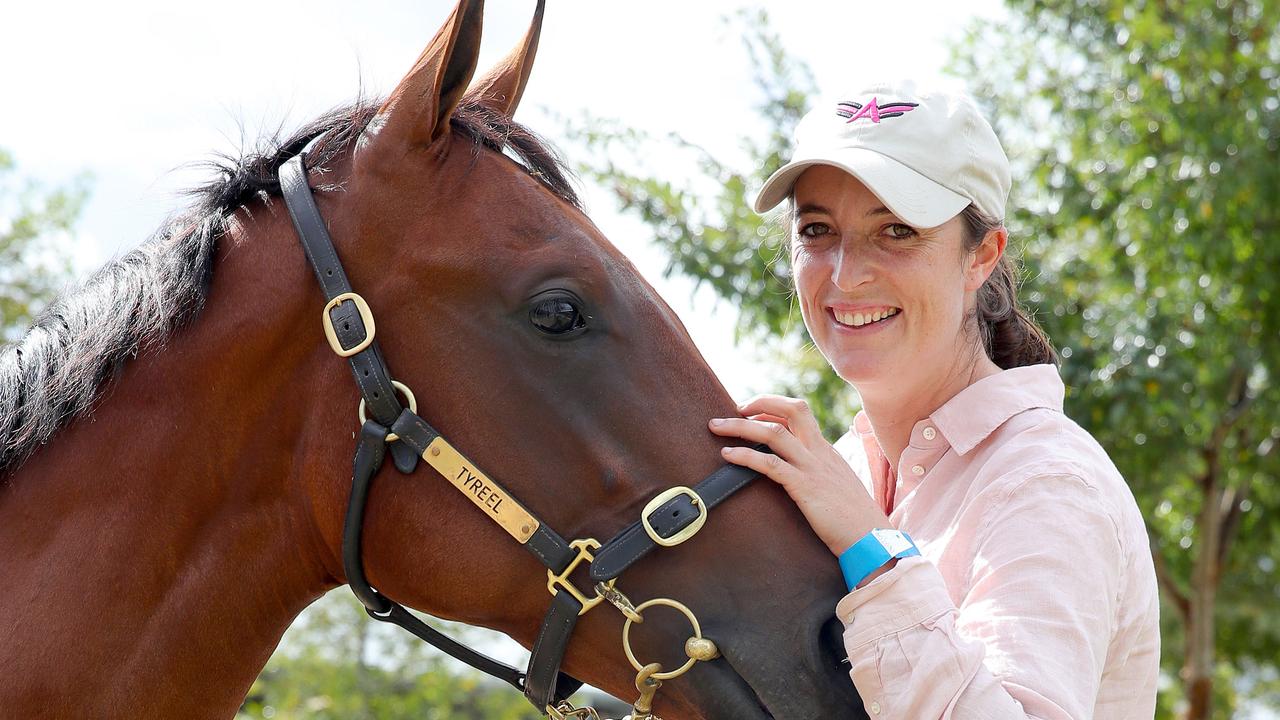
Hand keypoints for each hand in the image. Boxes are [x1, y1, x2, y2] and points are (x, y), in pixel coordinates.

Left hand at [709, 394, 890, 557]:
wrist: (872, 539)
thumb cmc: (854, 520)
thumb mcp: (837, 487)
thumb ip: (820, 475)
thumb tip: (799, 475)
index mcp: (827, 450)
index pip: (800, 414)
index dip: (774, 408)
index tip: (752, 412)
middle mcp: (820, 452)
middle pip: (791, 410)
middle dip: (760, 403)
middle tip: (734, 408)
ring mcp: (812, 468)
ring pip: (774, 433)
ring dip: (740, 426)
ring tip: (716, 426)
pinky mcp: (804, 487)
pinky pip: (770, 464)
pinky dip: (745, 456)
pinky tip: (727, 455)